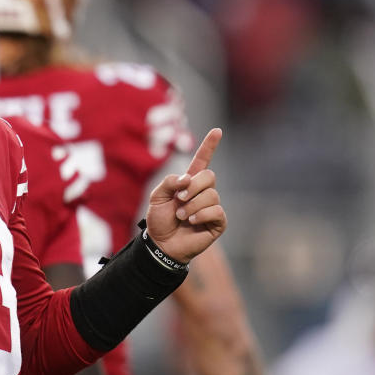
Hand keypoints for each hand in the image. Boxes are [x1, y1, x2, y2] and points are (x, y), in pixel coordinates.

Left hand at [144, 128, 225, 262]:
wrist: (161, 244)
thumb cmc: (159, 220)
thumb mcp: (157, 196)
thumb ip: (170, 182)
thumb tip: (188, 178)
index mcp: (189, 182)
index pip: (202, 160)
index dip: (209, 145)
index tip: (217, 130)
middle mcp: (203, 192)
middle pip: (210, 176)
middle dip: (193, 186)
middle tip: (179, 199)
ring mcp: (211, 207)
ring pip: (212, 194)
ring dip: (193, 204)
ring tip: (181, 215)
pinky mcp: (217, 222)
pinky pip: (216, 211)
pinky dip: (202, 214)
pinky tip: (191, 221)